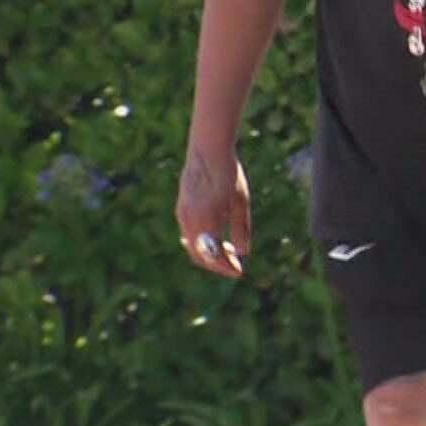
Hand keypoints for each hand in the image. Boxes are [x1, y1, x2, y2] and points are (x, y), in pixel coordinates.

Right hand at [175, 144, 249, 277]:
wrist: (208, 152)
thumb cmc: (229, 175)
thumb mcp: (240, 203)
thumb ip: (241, 228)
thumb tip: (243, 252)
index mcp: (206, 221)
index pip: (214, 256)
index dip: (226, 268)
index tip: (239, 273)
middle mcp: (189, 221)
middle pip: (200, 256)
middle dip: (218, 264)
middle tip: (235, 266)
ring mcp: (182, 215)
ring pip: (192, 246)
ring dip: (209, 254)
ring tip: (228, 253)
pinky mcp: (181, 209)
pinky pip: (189, 235)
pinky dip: (201, 243)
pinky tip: (215, 240)